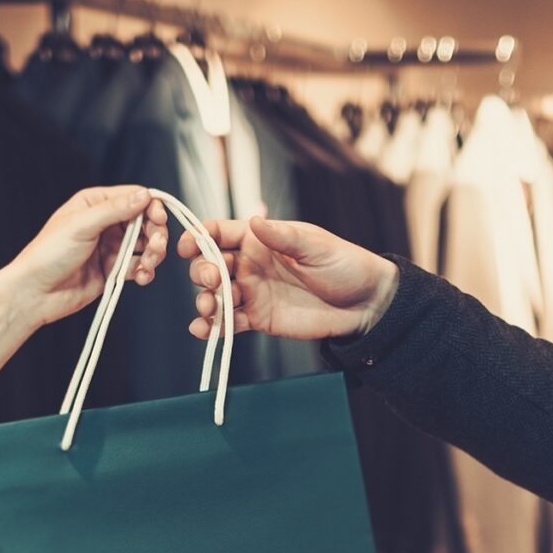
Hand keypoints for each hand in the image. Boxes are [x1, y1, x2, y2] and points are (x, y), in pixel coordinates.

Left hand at [6, 185, 168, 325]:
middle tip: (156, 248)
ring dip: (152, 255)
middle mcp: (105, 223)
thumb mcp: (82, 225)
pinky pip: (138, 266)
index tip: (159, 220)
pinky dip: (144, 271)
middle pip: (145, 222)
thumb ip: (115, 210)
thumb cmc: (48, 254)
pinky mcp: (113, 269)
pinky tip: (141, 278)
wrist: (36, 293)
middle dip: (155, 235)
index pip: (135, 197)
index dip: (152, 207)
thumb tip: (144, 195)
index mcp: (95, 204)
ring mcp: (110, 247)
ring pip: (145, 245)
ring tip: (148, 265)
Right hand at [179, 215, 397, 341]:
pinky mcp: (258, 319)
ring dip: (205, 300)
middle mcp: (250, 265)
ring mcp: (252, 293)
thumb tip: (254, 222)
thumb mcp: (315, 246)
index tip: (188, 246)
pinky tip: (203, 330)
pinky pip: (229, 323)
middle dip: (202, 272)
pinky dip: (213, 328)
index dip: (199, 236)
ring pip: (216, 296)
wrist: (364, 304)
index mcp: (260, 239)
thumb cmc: (344, 265)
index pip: (220, 233)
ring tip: (208, 307)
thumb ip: (282, 238)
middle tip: (211, 280)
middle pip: (211, 265)